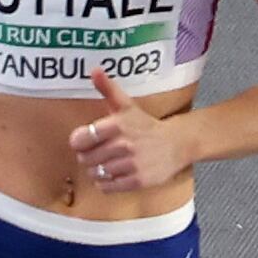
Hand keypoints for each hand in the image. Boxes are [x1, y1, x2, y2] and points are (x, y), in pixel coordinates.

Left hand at [69, 70, 196, 190]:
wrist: (177, 144)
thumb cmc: (146, 125)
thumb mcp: (127, 105)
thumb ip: (107, 89)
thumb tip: (94, 70)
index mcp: (118, 125)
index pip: (80, 139)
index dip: (79, 142)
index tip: (87, 141)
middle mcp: (125, 145)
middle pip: (86, 159)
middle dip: (89, 157)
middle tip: (99, 153)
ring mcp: (132, 164)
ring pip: (96, 174)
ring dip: (97, 171)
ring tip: (108, 164)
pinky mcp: (138, 181)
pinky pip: (108, 187)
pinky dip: (107, 184)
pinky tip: (115, 174)